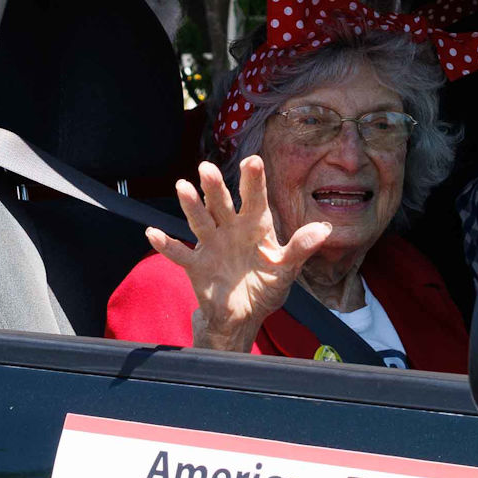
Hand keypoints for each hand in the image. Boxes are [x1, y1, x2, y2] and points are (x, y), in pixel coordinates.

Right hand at [149, 157, 330, 355]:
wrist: (243, 316)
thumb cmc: (265, 287)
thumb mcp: (286, 270)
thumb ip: (300, 249)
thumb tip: (324, 230)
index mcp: (255, 226)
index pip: (254, 198)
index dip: (253, 180)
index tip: (252, 160)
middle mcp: (231, 229)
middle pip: (222, 204)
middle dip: (215, 187)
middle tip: (208, 168)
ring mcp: (211, 244)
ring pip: (200, 221)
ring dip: (191, 206)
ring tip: (182, 187)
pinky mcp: (196, 264)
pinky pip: (179, 253)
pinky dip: (166, 244)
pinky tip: (153, 233)